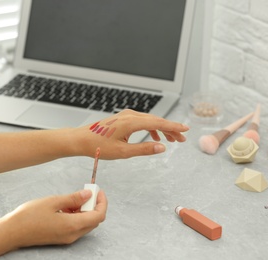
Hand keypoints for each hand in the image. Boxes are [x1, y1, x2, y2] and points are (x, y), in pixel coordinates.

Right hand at [3, 189, 106, 247]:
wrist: (11, 232)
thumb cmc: (29, 216)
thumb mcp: (53, 201)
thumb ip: (73, 198)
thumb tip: (88, 194)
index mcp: (72, 225)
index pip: (98, 216)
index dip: (102, 202)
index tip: (98, 190)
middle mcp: (72, 235)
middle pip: (94, 220)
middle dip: (94, 205)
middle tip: (87, 191)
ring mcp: (67, 238)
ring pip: (85, 223)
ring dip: (85, 210)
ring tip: (74, 198)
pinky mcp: (61, 237)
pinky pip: (76, 226)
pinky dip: (77, 215)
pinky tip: (66, 206)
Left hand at [74, 109, 189, 158]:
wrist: (82, 140)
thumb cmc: (99, 146)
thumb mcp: (123, 152)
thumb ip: (144, 149)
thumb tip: (162, 148)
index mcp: (131, 122)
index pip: (158, 122)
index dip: (173, 126)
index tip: (186, 129)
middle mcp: (130, 116)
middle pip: (156, 120)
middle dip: (170, 129)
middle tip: (182, 138)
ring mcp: (126, 116)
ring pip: (150, 121)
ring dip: (162, 129)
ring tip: (171, 140)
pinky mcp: (123, 119)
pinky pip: (142, 122)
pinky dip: (151, 129)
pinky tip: (155, 138)